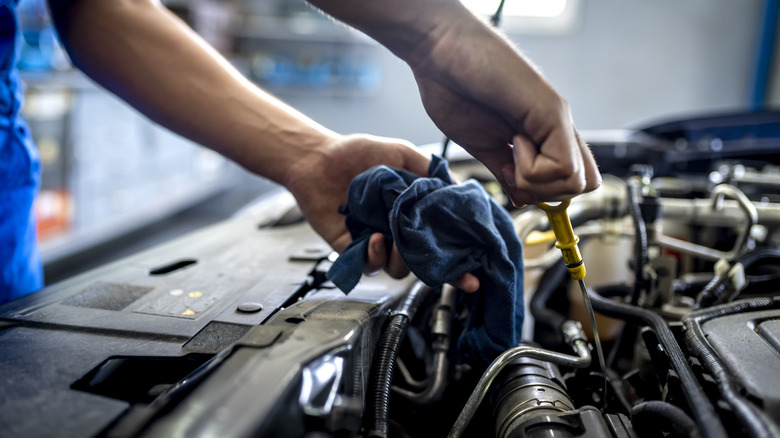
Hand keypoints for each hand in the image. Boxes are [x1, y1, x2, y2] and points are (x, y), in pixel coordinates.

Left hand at [285, 134, 479, 291]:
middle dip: (435, 268)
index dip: (458, 260)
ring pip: (399, 269)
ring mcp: (376, 242)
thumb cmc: (356, 153)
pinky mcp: (352, 249)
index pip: (441, 241)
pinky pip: (369, 266)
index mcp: (414, 213)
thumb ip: (429, 170)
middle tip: (435, 254)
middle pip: (424, 262)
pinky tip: (373, 237)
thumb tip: (458, 187)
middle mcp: (397, 231)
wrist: (317, 157)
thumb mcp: (402, 154)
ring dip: (402, 259)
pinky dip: (374, 256)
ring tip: (396, 239)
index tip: (472, 274)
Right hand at [409, 12, 600, 205]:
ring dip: (536, 180)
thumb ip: (504, 170)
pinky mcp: (552, 111)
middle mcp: (556, 126)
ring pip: (576, 182)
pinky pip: (563, 167)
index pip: (571, 179)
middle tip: (512, 167)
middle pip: (583, 185)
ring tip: (510, 148)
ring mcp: (557, 118)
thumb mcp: (480, 144)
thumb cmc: (452, 87)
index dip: (544, 193)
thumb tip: (520, 198)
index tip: (510, 177)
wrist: (439, 51)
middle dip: (544, 192)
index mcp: (540, 134)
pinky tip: (513, 141)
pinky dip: (532, 169)